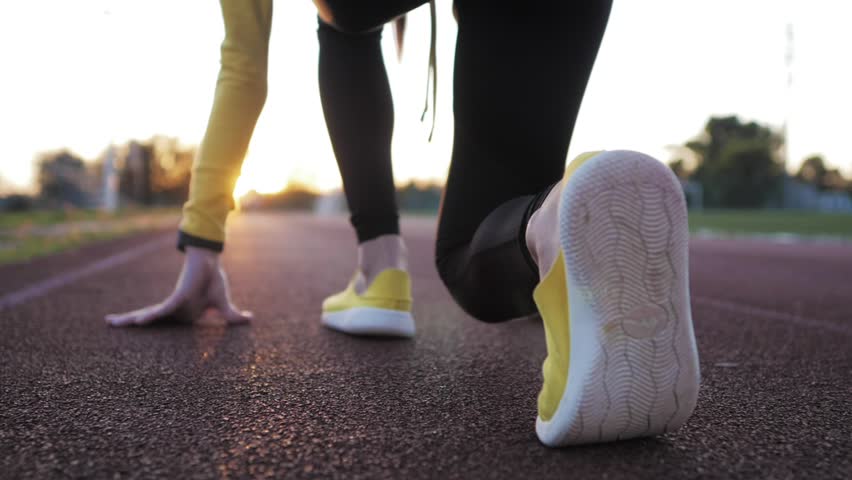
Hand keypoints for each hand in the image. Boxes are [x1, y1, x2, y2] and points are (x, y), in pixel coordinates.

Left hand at [105, 246, 252, 326]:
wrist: (211, 262)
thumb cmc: (213, 281)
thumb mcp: (223, 304)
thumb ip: (231, 316)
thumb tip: (250, 319)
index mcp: (180, 312)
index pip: (160, 322)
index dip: (145, 324)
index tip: (131, 328)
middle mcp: (172, 309)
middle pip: (147, 317)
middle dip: (127, 320)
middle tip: (108, 322)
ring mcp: (174, 304)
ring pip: (150, 315)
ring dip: (130, 319)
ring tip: (112, 323)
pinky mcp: (178, 298)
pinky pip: (163, 310)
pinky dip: (152, 316)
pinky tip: (140, 321)